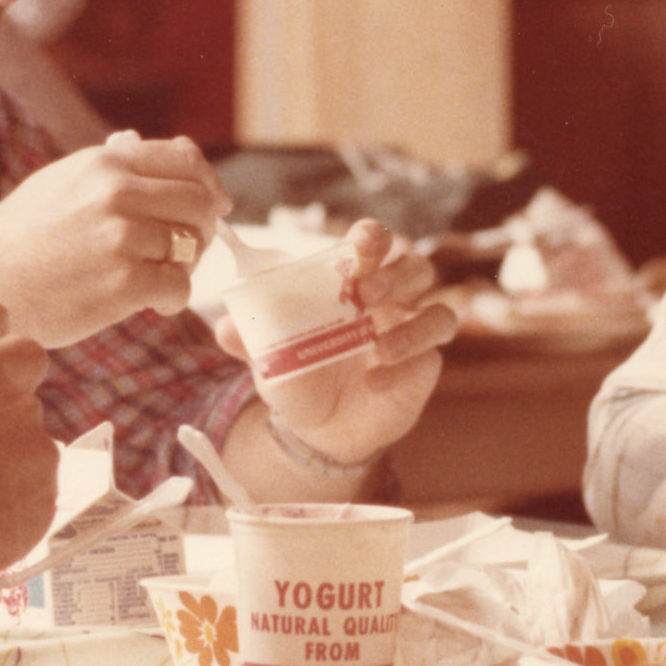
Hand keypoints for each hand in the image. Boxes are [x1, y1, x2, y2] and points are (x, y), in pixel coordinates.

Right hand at [0, 133, 231, 349]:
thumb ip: (120, 168)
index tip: (212, 207)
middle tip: (184, 251)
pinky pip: (179, 287)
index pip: (186, 161)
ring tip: (152, 278)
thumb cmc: (21, 238)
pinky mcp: (123, 284)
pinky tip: (150, 301)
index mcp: (104, 162)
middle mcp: (116, 192)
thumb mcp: (63, 182)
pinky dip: (172, 298)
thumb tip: (186, 158)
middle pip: (199, 202)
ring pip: (191, 247)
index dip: (207, 185)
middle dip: (201, 228)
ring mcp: (120, 237)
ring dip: (181, 267)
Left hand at [226, 220, 459, 471]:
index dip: (373, 236)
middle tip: (366, 293)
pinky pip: (431, 357)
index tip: (362, 241)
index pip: (373, 245)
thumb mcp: (269, 357)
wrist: (317, 429)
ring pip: (441, 312)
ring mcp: (411, 333)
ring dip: (412, 325)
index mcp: (354, 282)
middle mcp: (390, 302)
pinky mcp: (424, 367)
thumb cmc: (299, 376)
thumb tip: (224, 325)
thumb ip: (249, 337)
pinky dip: (408, 364)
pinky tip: (374, 382)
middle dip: (396, 274)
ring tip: (378, 345)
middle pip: (416, 268)